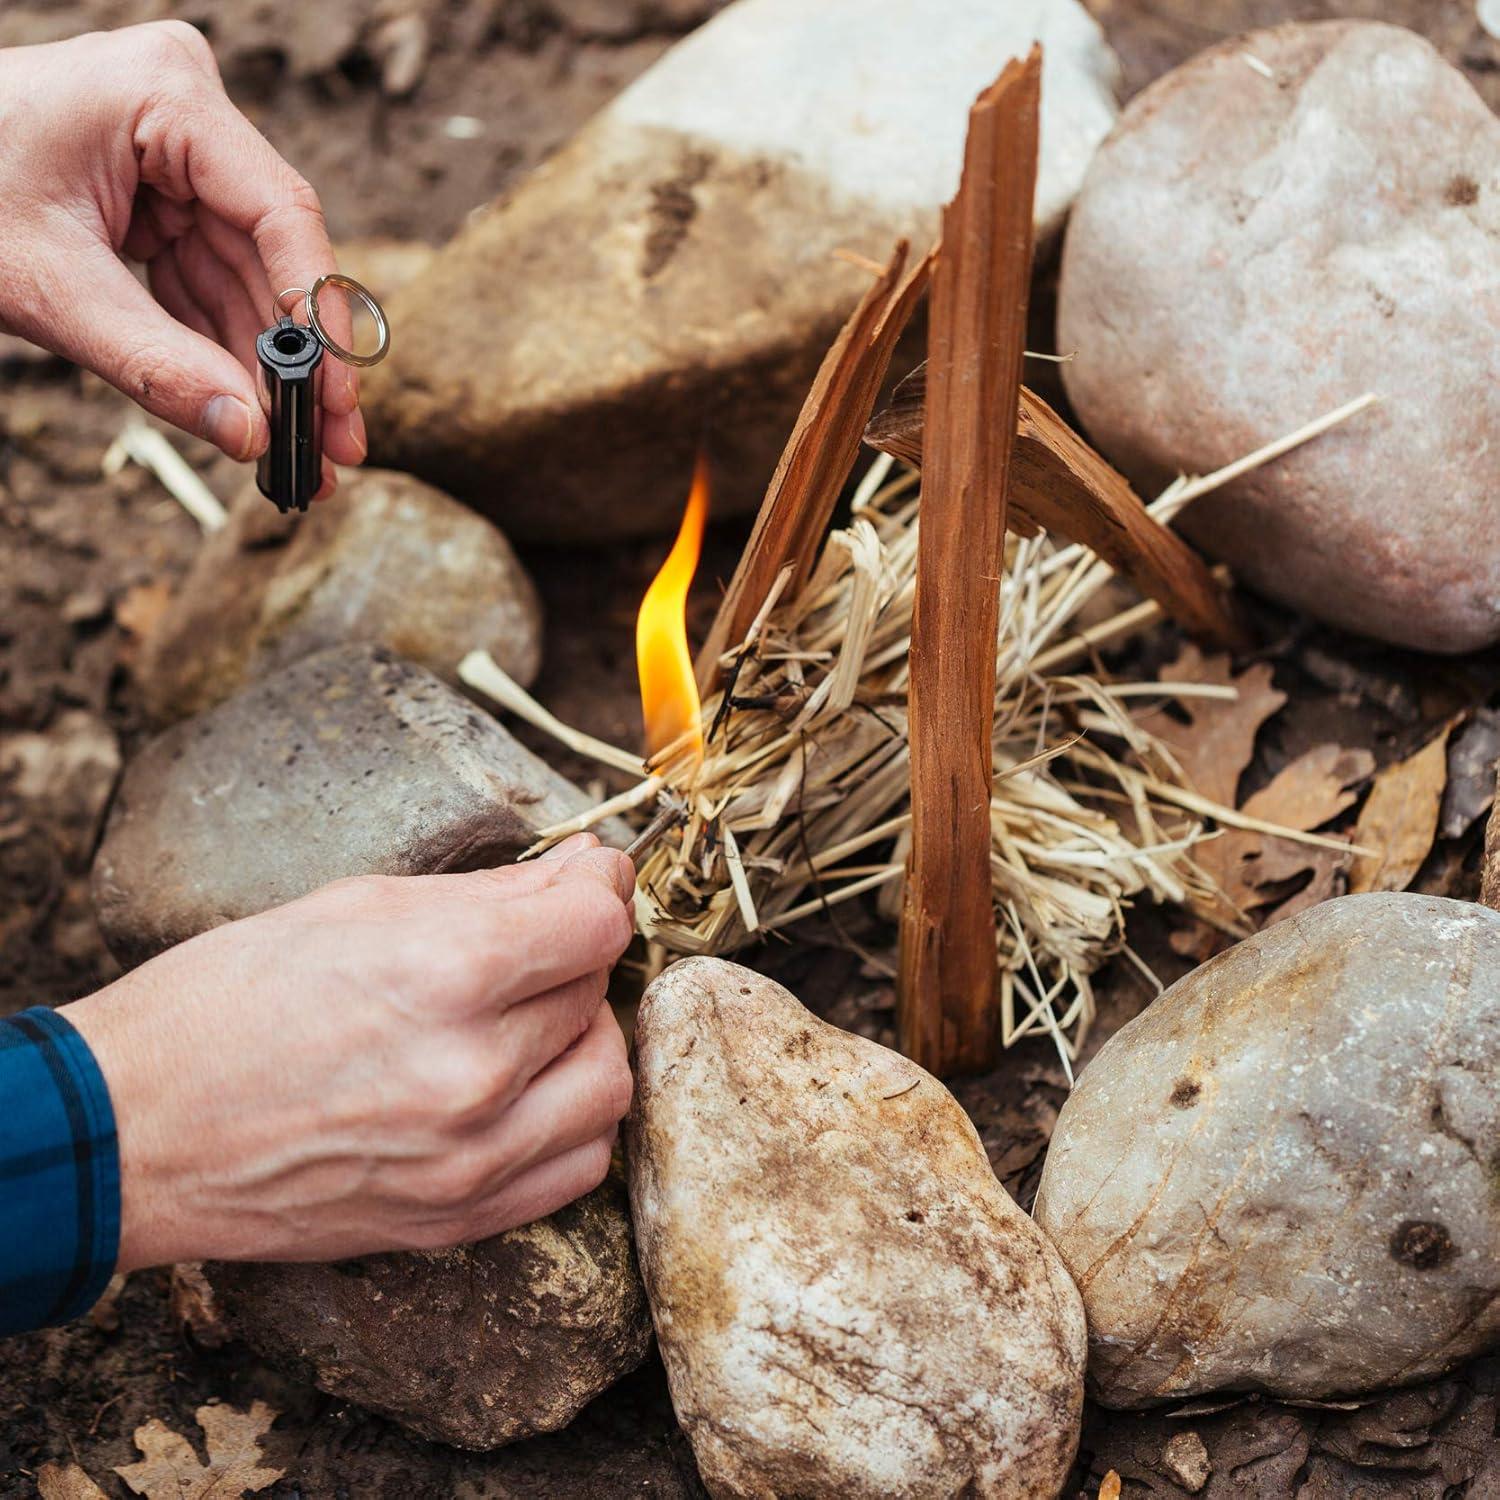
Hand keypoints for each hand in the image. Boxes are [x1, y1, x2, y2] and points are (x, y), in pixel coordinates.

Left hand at [0, 21, 363, 489]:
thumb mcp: (48, 286)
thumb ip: (154, 364)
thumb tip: (250, 436)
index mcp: (164, 95)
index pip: (278, 212)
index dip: (316, 313)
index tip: (337, 395)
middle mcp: (188, 115)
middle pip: (272, 256)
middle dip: (297, 362)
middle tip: (333, 448)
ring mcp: (179, 155)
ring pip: (247, 281)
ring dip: (268, 370)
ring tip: (298, 452)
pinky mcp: (165, 196)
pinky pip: (210, 282)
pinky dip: (225, 349)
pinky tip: (254, 412)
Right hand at [62, 835, 637, 1268]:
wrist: (134, 1131)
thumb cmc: (227, 999)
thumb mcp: (356, 906)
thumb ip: (491, 893)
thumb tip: (584, 872)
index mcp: (444, 977)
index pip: (597, 923)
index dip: (598, 884)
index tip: (583, 875)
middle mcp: (472, 1076)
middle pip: (596, 991)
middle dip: (571, 952)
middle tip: (527, 942)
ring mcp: (470, 1161)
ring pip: (607, 1083)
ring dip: (583, 1036)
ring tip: (529, 1017)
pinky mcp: (457, 1221)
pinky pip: (579, 1166)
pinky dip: (572, 1118)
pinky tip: (527, 1087)